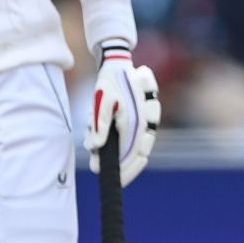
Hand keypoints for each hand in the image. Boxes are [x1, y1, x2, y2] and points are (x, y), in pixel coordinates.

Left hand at [86, 47, 159, 184]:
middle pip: (140, 155)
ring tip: (100, 154)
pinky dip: (127, 146)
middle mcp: (147, 123)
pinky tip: (109, 144)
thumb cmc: (110, 82)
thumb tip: (94, 147)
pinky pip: (141, 139)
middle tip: (107, 175)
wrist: (119, 65)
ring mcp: (149, 122)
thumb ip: (98, 125)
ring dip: (124, 156)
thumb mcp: (100, 102)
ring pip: (140, 148)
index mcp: (136, 120)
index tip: (109, 178)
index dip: (121, 169)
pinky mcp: (146, 120)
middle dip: (125, 168)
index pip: (131, 153)